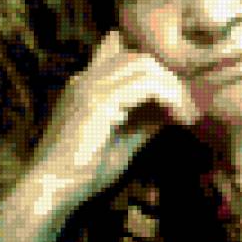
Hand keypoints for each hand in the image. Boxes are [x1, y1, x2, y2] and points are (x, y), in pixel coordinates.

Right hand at [28, 29, 199, 216]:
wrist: (51, 189)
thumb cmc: (83, 172)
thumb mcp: (123, 142)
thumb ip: (144, 122)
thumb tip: (172, 110)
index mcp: (88, 85)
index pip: (122, 52)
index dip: (155, 67)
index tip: (178, 95)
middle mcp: (87, 78)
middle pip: (139, 56)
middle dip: (170, 78)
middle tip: (190, 107)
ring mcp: (90, 86)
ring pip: (144, 64)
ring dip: (173, 87)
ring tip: (187, 114)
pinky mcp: (98, 101)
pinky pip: (145, 84)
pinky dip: (168, 97)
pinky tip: (178, 117)